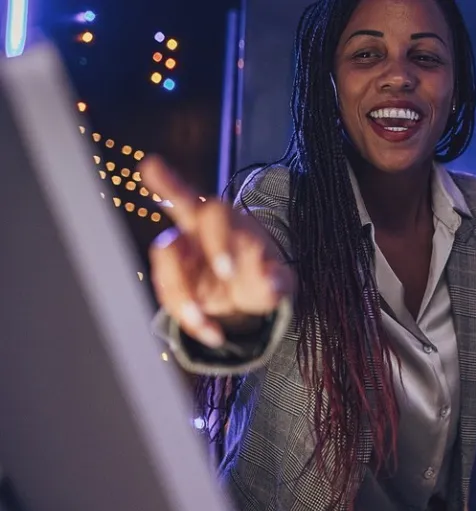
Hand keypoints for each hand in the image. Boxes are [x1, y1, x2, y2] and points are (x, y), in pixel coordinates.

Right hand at [144, 156, 293, 347]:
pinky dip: (188, 318)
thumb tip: (270, 279)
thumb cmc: (262, 273)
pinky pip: (169, 295)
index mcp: (224, 221)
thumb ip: (275, 279)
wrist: (251, 296)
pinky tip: (211, 331)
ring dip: (182, 294)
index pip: (201, 200)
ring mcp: (181, 257)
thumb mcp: (278, 278)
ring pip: (166, 262)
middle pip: (184, 226)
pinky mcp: (174, 281)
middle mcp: (196, 232)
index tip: (150, 167)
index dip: (171, 186)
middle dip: (205, 246)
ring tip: (206, 322)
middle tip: (230, 273)